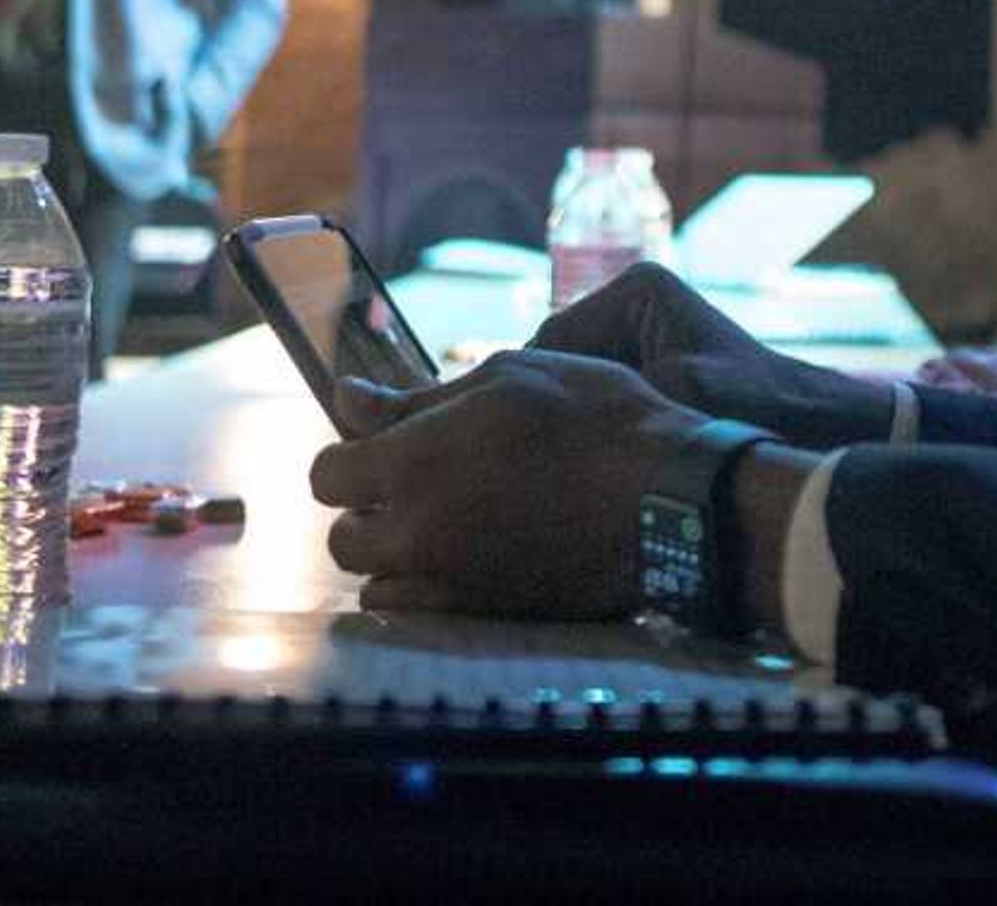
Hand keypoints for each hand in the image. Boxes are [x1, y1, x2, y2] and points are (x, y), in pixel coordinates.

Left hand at [308, 350, 705, 619]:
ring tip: (447, 523)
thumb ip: (416, 399)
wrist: (670, 499)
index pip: (326, 476)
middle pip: (343, 539)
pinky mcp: (486, 617)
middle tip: (419, 484)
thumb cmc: (596, 418)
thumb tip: (346, 400)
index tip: (382, 445)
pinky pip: (420, 614)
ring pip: (377, 584)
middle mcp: (419, 532)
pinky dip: (427, 591)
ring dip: (394, 556)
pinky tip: (471, 557)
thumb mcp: (507, 378)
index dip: (350, 456)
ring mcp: (451, 583)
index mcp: (415, 462)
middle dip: (367, 512)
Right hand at [534, 262, 904, 448]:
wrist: (812, 422)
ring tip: (567, 463)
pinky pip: (602, 398)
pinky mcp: (649, 366)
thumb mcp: (676, 394)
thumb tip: (543, 408)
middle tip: (538, 458)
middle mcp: (632, 303)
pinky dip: (597, 427)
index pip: (551, 342)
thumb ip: (609, 395)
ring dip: (574, 420)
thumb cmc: (752, 403)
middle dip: (553, 406)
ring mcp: (640, 334)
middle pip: (559, 362)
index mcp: (635, 290)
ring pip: (575, 384)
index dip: (531, 393)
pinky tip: (595, 463)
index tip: (519, 442)